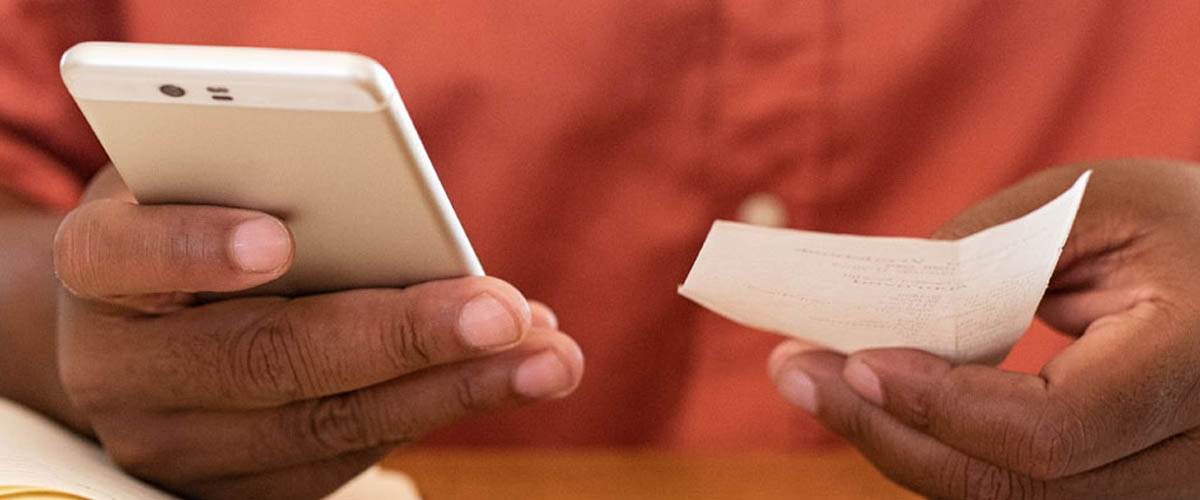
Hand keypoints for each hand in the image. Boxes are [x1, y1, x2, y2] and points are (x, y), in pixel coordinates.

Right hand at [52, 167, 583, 499]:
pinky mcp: (234, 490)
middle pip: (263, 359)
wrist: (142, 329)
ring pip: (323, 426)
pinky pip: (344, 459)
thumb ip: (276, 185)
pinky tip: (507, 377)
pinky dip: (438, 411)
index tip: (274, 241)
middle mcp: (122, 370)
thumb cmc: (198, 225)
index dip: (193, 248)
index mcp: (100, 268)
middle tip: (501, 313)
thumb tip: (419, 227)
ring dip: (451, 390)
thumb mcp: (211, 182)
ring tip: (545, 357)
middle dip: (397, 337)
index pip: (123, 256)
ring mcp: (176, 445)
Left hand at [768, 160, 1199, 498]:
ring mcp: (1161, 488)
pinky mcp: (1124, 488)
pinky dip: (941, 452)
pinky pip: (1016, 490)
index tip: (857, 358)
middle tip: (796, 374)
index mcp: (1196, 367)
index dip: (944, 405)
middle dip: (887, 432)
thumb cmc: (1174, 222)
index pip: (1051, 428)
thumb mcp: (1090, 203)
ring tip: (820, 385)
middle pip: (1012, 485)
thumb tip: (882, 314)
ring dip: (900, 447)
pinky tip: (881, 405)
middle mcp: (1191, 455)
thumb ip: (989, 252)